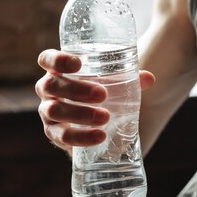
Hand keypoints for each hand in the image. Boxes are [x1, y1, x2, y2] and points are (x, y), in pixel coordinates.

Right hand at [35, 49, 154, 152]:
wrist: (92, 120)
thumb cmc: (99, 90)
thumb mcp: (111, 81)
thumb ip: (129, 77)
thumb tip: (149, 79)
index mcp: (58, 70)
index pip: (47, 59)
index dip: (57, 59)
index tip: (78, 63)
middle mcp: (48, 89)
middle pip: (51, 85)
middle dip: (76, 89)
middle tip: (102, 94)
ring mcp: (48, 111)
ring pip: (54, 111)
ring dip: (79, 113)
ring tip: (105, 116)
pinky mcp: (53, 133)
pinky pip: (61, 137)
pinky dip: (81, 137)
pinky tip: (100, 136)